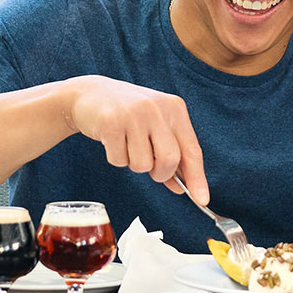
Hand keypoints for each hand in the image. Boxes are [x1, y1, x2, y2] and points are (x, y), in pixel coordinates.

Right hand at [60, 75, 209, 203]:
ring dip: (133, 163)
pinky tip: (112, 140)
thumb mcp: (155, 127)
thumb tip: (182, 187)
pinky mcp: (110, 122)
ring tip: (126, 143)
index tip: (202, 199)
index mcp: (174, 108)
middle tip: (148, 165)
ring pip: (142, 165)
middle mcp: (157, 108)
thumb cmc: (128, 113)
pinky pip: (119, 160)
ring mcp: (133, 114)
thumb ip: (170, 154)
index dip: (197, 177)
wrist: (90, 93)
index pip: (192, 150)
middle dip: (159, 173)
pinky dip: (116, 157)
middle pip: (169, 161)